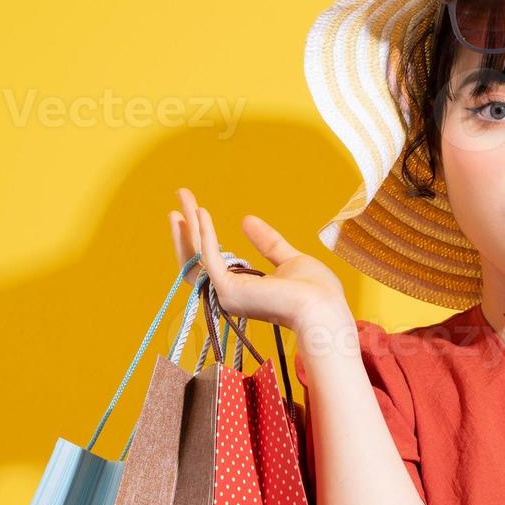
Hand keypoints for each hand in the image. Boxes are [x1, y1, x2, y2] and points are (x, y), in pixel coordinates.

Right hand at [168, 188, 345, 334]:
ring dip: (188, 226)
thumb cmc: (315, 292)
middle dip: (188, 227)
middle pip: (198, 258)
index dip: (202, 238)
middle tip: (181, 197)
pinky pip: (210, 257)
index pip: (214, 263)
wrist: (323, 307)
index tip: (197, 213)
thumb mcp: (288, 260)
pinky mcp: (228, 290)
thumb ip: (267, 243)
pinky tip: (201, 212)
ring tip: (181, 196)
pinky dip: (205, 234)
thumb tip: (246, 219)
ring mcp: (226, 295)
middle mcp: (230, 296)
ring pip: (197, 256)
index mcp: (244, 292)